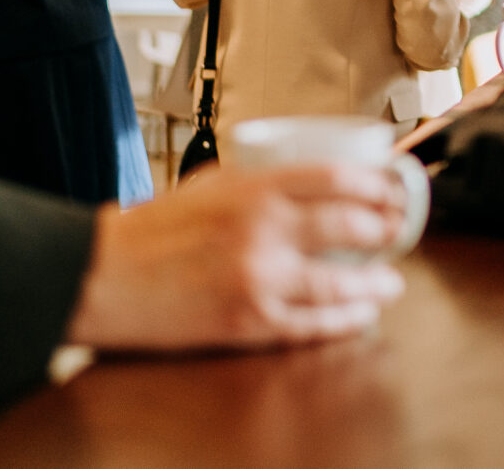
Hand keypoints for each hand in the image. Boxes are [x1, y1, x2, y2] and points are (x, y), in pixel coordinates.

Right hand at [63, 162, 408, 350]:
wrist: (104, 276)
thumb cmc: (152, 229)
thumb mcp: (211, 183)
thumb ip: (259, 181)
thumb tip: (307, 182)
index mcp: (255, 188)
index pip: (338, 178)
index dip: (377, 185)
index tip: (393, 190)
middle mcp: (264, 230)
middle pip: (352, 227)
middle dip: (386, 230)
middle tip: (398, 231)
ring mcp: (260, 278)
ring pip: (341, 283)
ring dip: (375, 282)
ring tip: (390, 280)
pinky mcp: (249, 321)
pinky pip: (312, 325)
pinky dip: (344, 320)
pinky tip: (361, 314)